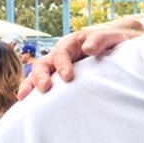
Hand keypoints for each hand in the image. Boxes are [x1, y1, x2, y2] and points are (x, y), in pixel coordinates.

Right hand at [17, 17, 143, 98]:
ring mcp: (59, 67)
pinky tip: (27, 105)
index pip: (62, 52)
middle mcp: (61, 55)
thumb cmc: (116, 42)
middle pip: (44, 63)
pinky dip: (34, 93)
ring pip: (38, 74)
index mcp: (73, 43)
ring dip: (31, 85)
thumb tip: (88, 48)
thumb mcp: (113, 37)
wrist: (119, 48)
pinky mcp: (60, 79)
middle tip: (45, 88)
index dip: (62, 64)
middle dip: (40, 76)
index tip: (68, 77)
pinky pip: (43, 85)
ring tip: (24, 98)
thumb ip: (102, 39)